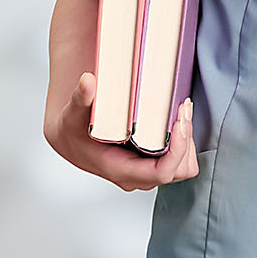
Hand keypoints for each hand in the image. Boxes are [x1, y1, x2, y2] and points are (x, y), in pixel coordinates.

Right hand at [43, 72, 200, 190]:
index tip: (180, 122)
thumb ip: (81, 98)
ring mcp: (145, 171)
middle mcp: (137, 175)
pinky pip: (178, 160)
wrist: (69, 138)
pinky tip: (176, 120)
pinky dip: (182, 142)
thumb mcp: (73, 114)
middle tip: (182, 109)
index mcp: (121, 169)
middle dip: (185, 140)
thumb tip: (87, 82)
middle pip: (178, 170)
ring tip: (181, 113)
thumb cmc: (72, 130)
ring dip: (186, 142)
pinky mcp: (150, 162)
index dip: (177, 149)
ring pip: (182, 167)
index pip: (161, 172)